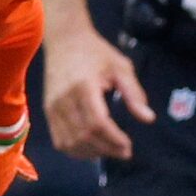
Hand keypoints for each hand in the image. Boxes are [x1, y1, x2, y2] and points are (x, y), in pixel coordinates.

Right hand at [42, 23, 153, 161]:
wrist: (65, 42)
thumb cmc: (96, 53)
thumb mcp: (121, 67)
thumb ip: (134, 93)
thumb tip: (148, 118)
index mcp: (83, 87)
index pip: (96, 122)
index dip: (113, 138)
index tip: (129, 145)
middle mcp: (63, 100)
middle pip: (83, 136)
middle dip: (106, 148)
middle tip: (125, 152)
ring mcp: (52, 108)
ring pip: (69, 142)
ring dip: (90, 152)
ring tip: (109, 151)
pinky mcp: (48, 112)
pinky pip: (58, 140)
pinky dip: (74, 150)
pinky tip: (91, 149)